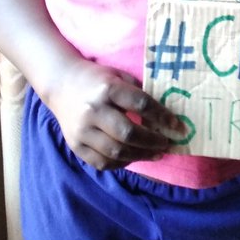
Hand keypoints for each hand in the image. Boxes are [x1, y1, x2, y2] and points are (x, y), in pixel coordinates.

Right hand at [46, 58, 185, 170]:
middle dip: (152, 142)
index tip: (177, 126)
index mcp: (108, 89)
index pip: (141, 105)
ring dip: (140, 155)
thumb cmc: (97, 79)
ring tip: (156, 153)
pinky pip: (101, 163)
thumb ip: (138, 93)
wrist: (61, 84)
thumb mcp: (119, 76)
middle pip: (128, 134)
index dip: (162, 117)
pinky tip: (133, 157)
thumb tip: (164, 115)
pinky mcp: (75, 146)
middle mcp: (93, 111)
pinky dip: (121, 163)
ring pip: (115, 152)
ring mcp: (82, 131)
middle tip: (167, 143)